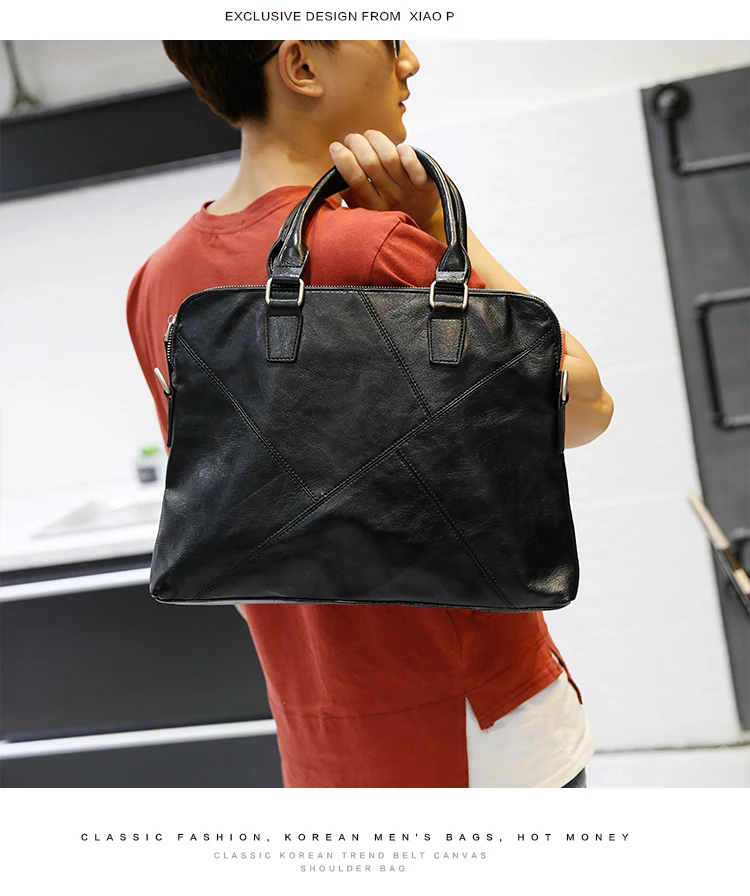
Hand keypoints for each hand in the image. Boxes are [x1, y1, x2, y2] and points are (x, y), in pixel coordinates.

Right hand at [328, 130, 444, 238]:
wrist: (424, 222)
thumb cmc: (389, 209)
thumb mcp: (366, 209)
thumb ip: (350, 196)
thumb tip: (332, 179)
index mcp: (372, 204)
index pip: (355, 180)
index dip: (344, 161)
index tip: (336, 147)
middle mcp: (389, 196)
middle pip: (371, 165)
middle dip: (358, 144)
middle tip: (352, 138)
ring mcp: (408, 189)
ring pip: (390, 160)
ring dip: (377, 141)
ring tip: (369, 135)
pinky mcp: (426, 185)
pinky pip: (417, 170)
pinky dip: (409, 157)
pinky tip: (401, 147)